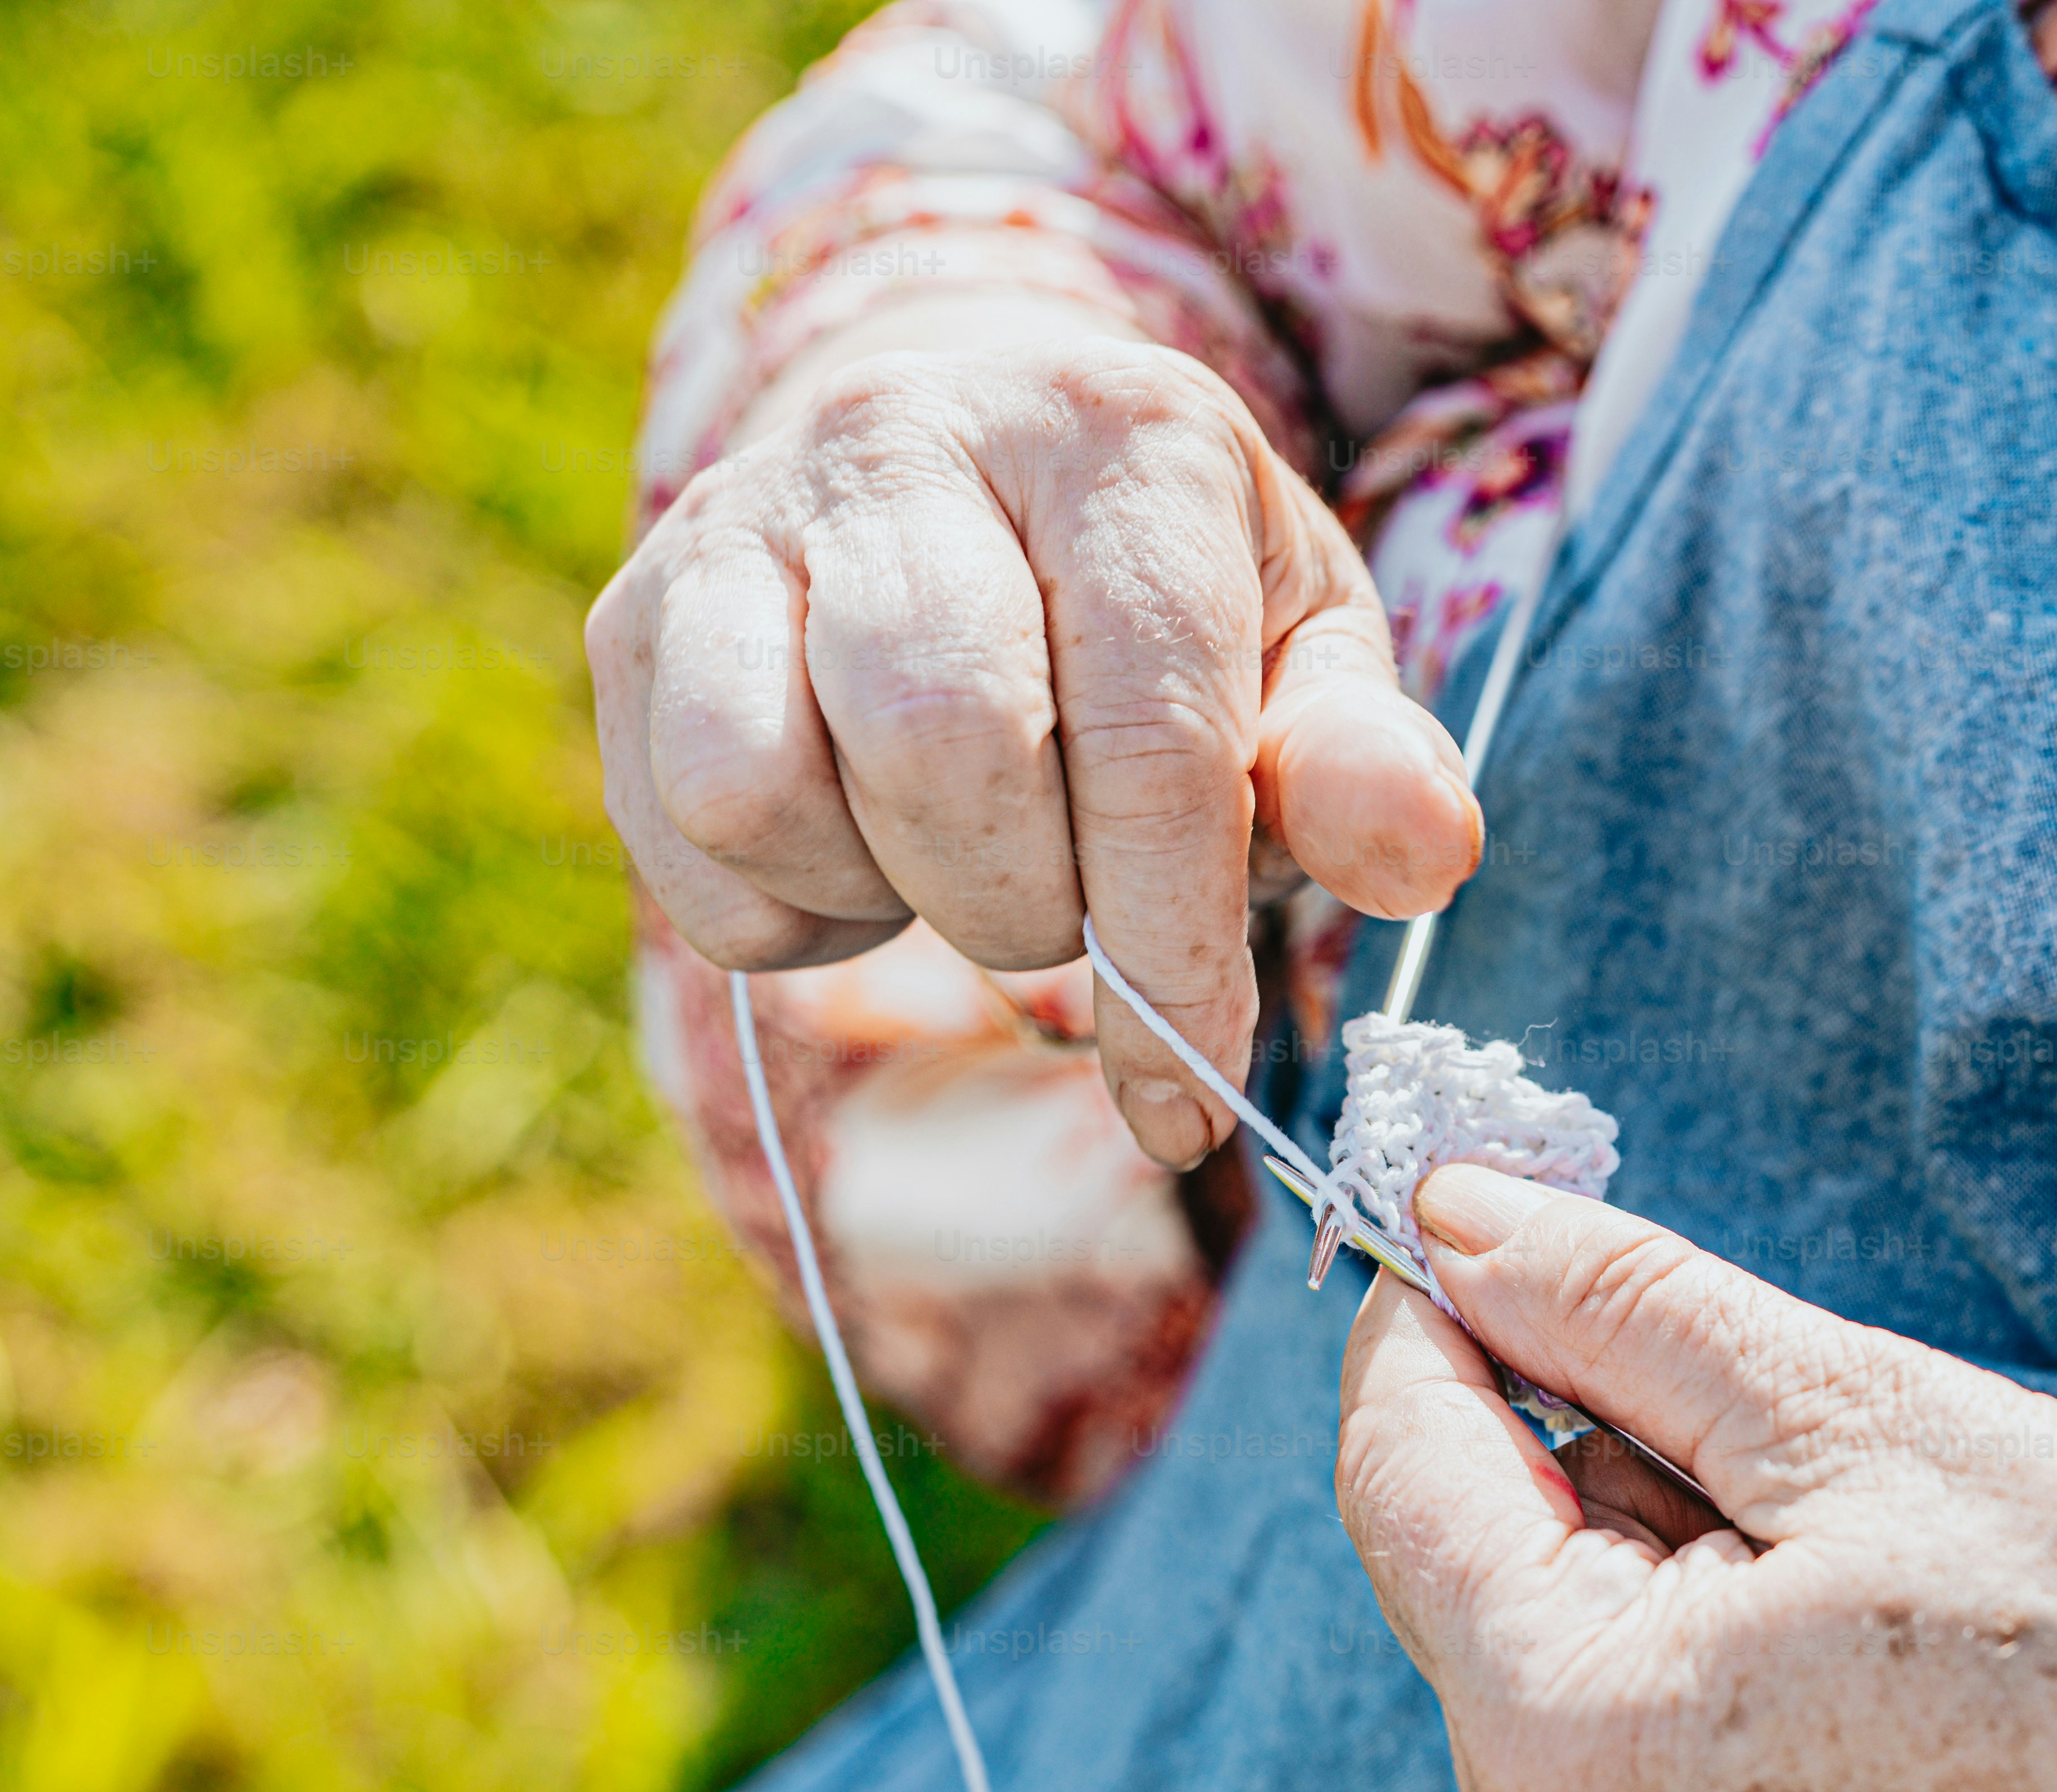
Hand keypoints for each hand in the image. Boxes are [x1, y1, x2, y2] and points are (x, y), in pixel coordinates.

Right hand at [586, 323, 1483, 1165]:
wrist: (985, 469)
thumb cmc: (1166, 601)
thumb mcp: (1302, 660)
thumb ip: (1366, 768)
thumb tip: (1420, 855)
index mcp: (1116, 435)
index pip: (1146, 734)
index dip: (1170, 948)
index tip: (1192, 1091)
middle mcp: (910, 435)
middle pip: (940, 748)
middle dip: (1023, 905)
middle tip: (1069, 917)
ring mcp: (742, 515)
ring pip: (766, 787)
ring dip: (885, 896)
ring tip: (963, 859)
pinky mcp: (636, 613)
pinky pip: (683, 838)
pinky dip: (785, 906)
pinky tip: (865, 846)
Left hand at [1337, 1166, 2056, 1791]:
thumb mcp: (1863, 1418)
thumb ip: (1625, 1312)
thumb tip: (1453, 1211)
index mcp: (1570, 1741)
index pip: (1396, 1471)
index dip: (1440, 1312)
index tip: (1509, 1205)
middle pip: (1464, 1582)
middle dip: (1571, 1445)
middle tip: (1767, 1380)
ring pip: (1548, 1679)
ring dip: (1644, 1563)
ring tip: (1864, 1554)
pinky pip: (1624, 1784)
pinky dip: (1692, 1678)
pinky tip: (1864, 1658)